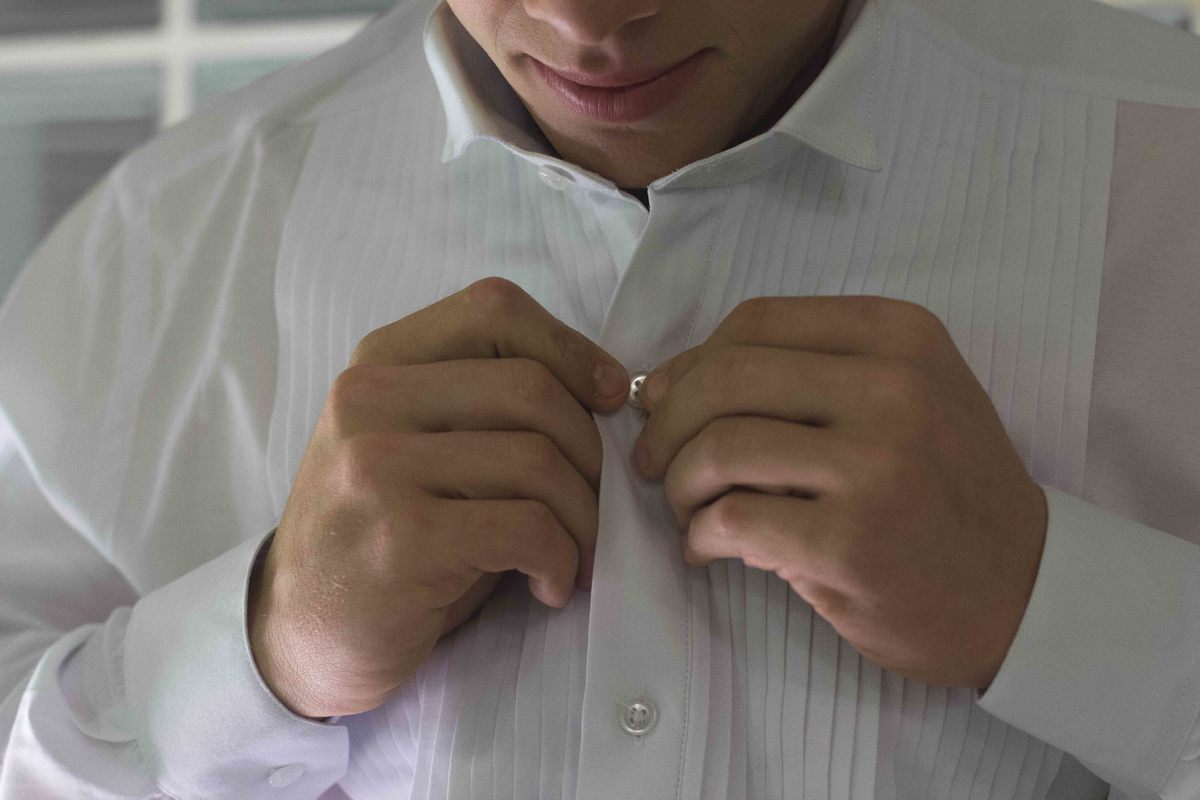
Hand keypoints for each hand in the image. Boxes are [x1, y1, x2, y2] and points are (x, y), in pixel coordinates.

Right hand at [247, 277, 628, 718]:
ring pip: (537, 460)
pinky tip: (550, 586)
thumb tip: (611, 390)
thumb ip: (482, 400)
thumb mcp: (416, 444)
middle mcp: (368, 400)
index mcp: (379, 362)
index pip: (495, 310)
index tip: (610, 399)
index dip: (571, 347)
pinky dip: (561, 560)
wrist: (304, 633)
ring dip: (583, 517)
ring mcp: (376, 468)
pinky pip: (527, 528)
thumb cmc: (384, 534)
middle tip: (595, 505)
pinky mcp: (400, 540)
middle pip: (532, 388)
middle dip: (590, 451)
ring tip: (578, 554)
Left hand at [631, 296, 1047, 690]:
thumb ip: (808, 373)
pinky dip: (698, 535)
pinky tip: (707, 547)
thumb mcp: (909, 395)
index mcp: (902, 336)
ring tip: (687, 509)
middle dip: (667, 422)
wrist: (1024, 589)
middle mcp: (894, 388)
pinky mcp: (851, 542)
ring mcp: (876, 466)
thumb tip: (667, 382)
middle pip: (726, 377)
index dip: (690, 361)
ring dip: (678, 483)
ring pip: (719, 446)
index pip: (756, 322)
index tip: (665, 400)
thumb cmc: (948, 488)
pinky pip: (731, 519)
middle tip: (654, 462)